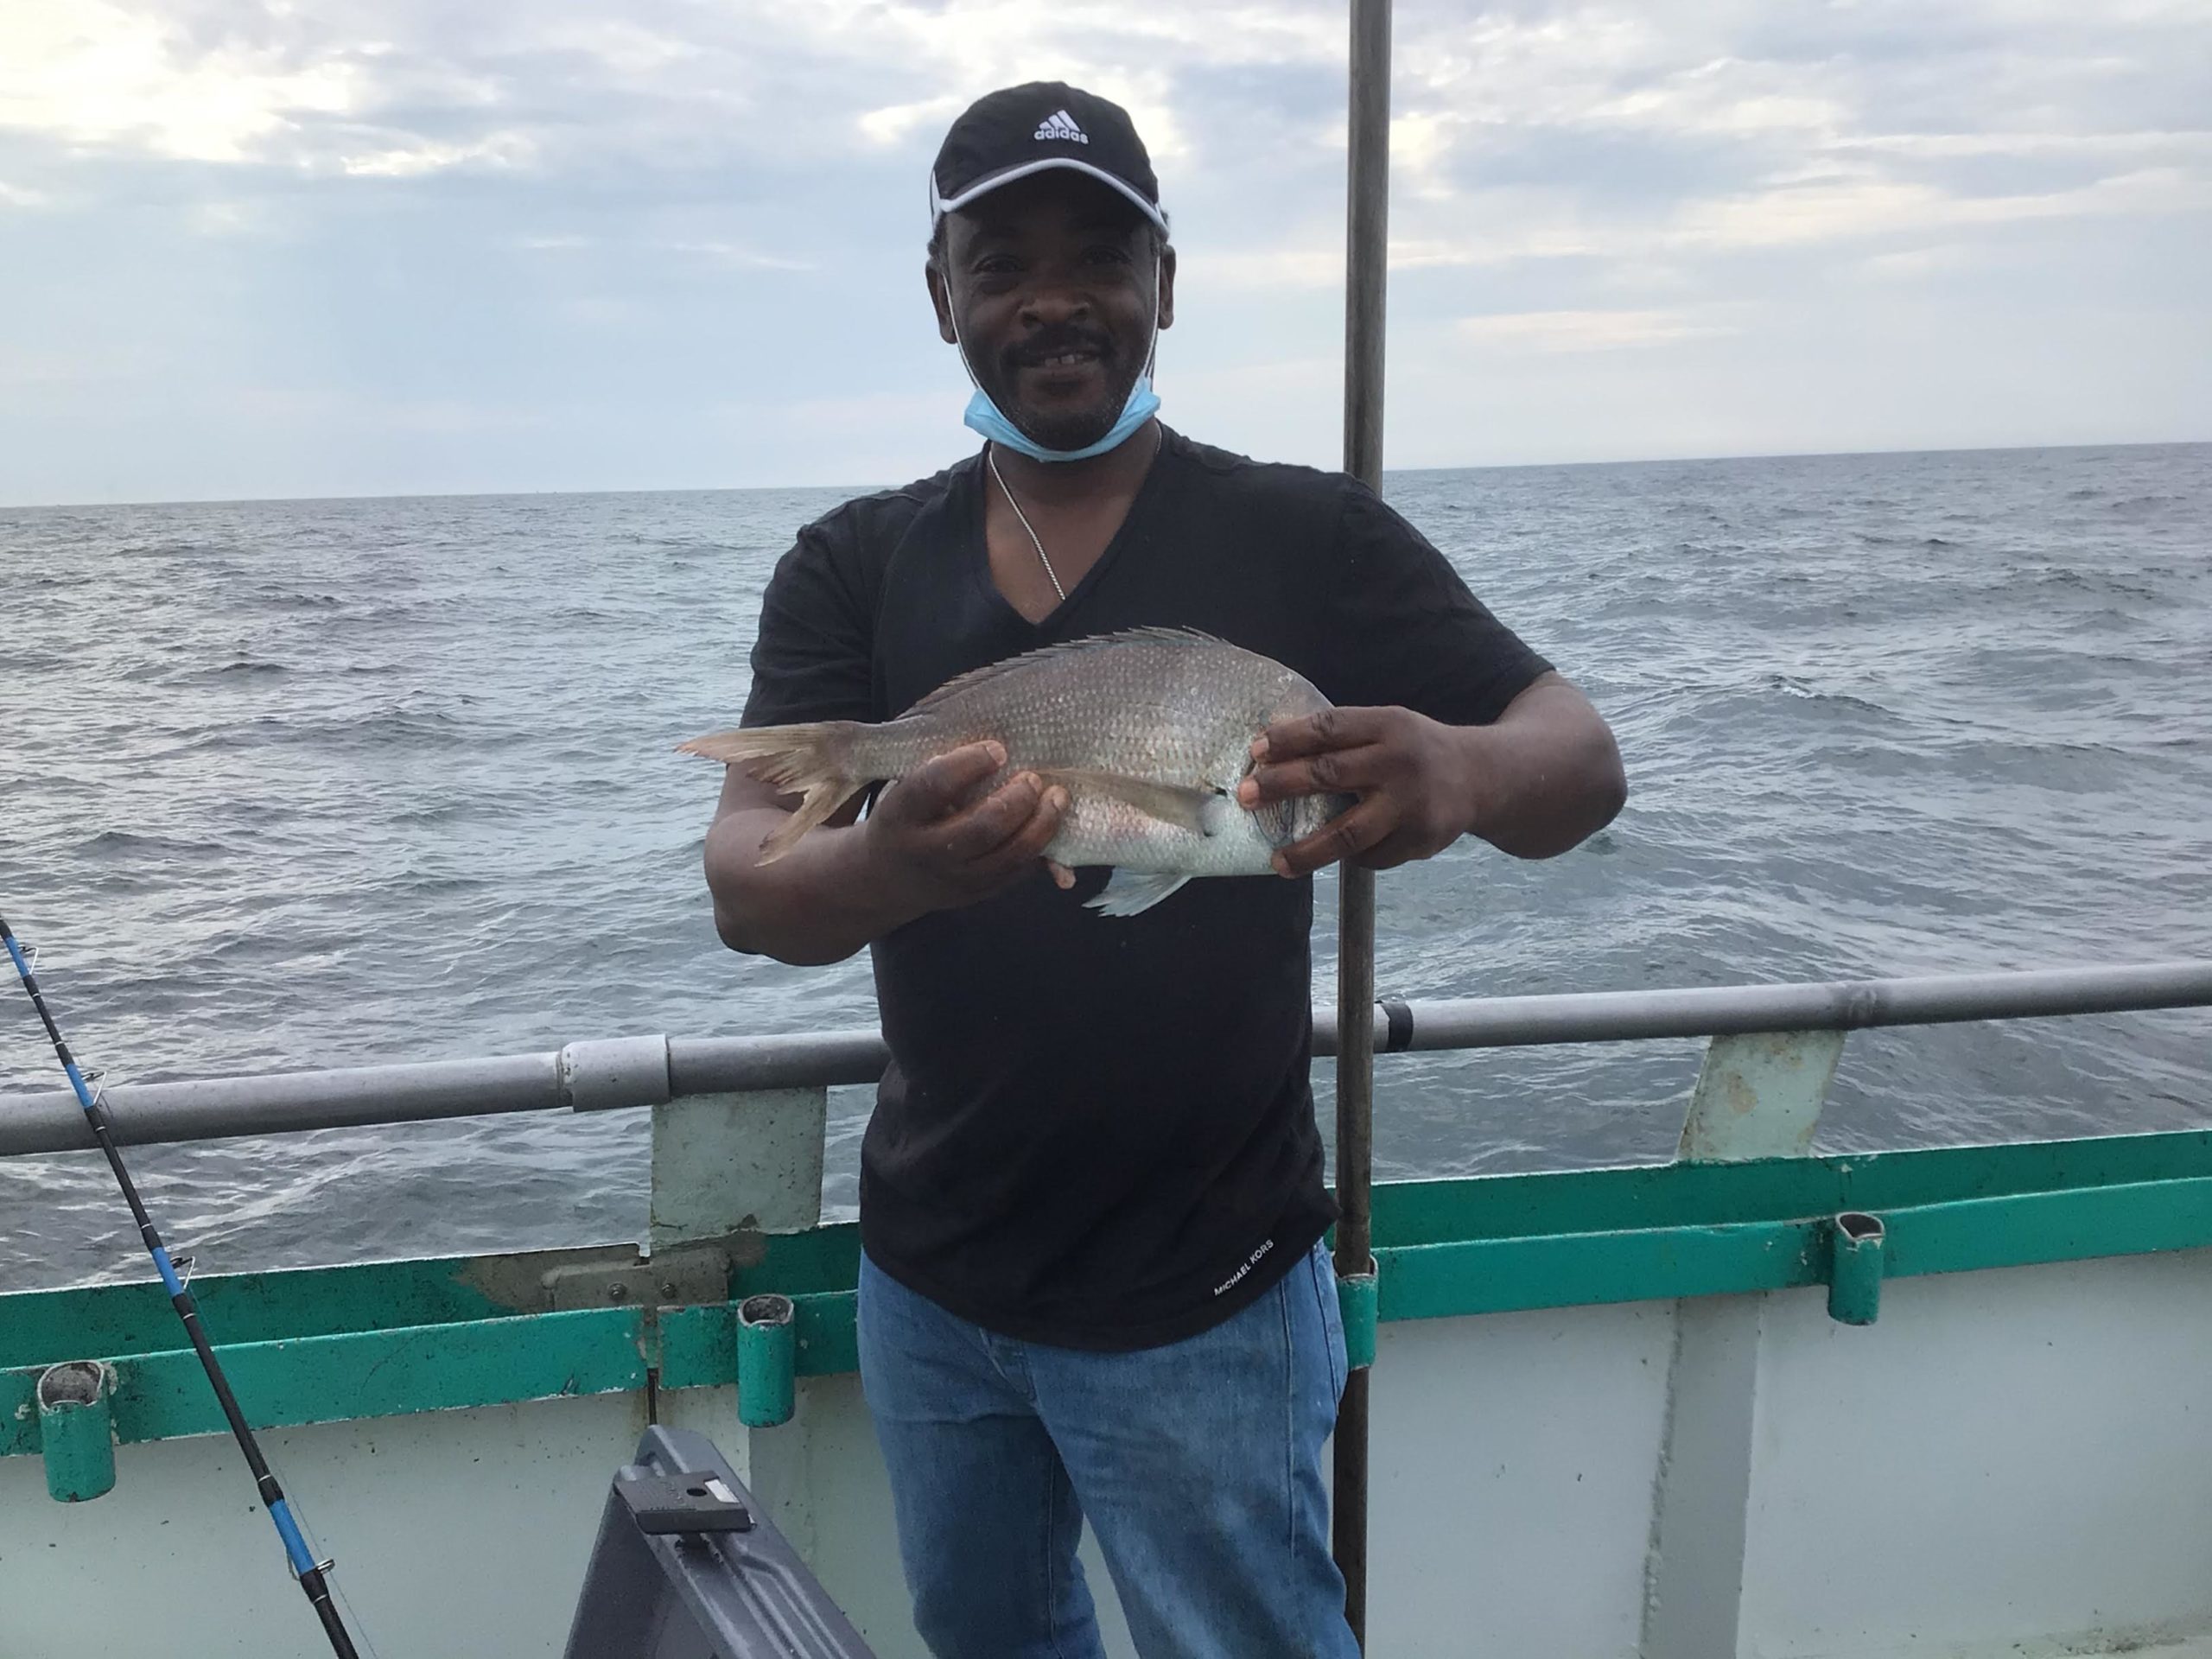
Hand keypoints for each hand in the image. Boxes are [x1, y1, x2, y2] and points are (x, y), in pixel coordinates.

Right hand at [860, 742, 1070, 910]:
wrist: (886, 879)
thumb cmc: (905, 817)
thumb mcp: (902, 791)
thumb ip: (936, 770)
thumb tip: (992, 742)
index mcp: (901, 816)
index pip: (935, 786)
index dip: (969, 764)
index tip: (997, 749)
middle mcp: (927, 852)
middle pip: (982, 828)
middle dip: (1017, 800)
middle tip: (1034, 778)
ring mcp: (954, 879)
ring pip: (1009, 855)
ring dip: (1041, 824)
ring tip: (1057, 797)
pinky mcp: (977, 894)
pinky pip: (1019, 873)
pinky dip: (1043, 849)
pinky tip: (1052, 825)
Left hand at [1236, 707, 1479, 876]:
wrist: (1483, 777)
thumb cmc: (1417, 750)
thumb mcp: (1389, 727)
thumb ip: (1344, 737)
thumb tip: (1274, 751)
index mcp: (1389, 725)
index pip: (1329, 728)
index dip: (1288, 738)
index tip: (1254, 750)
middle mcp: (1400, 763)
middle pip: (1329, 774)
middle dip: (1280, 785)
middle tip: (1244, 796)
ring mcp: (1411, 805)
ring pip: (1348, 834)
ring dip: (1307, 850)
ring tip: (1277, 861)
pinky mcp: (1421, 840)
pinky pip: (1372, 856)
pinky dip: (1350, 858)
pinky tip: (1333, 858)